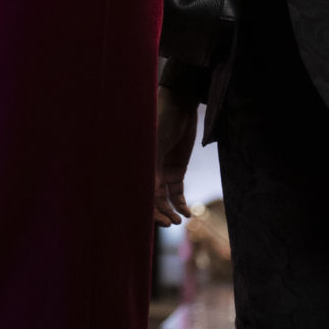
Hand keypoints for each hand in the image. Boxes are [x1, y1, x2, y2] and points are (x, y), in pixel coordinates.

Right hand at [154, 86, 198, 225]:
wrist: (180, 105)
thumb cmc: (163, 118)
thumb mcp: (156, 140)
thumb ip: (151, 160)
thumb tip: (149, 188)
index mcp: (140, 164)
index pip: (141, 192)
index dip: (149, 209)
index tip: (161, 220)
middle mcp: (149, 170)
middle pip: (151, 199)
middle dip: (160, 213)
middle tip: (172, 223)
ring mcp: (162, 171)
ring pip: (164, 198)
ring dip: (171, 211)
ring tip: (181, 220)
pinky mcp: (176, 170)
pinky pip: (176, 192)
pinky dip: (181, 203)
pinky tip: (188, 212)